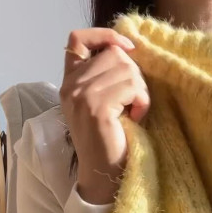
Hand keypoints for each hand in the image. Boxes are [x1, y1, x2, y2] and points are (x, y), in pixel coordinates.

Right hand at [60, 29, 150, 204]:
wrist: (104, 177)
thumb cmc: (111, 142)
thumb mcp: (103, 103)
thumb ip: (105, 77)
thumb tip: (127, 48)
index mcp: (69, 83)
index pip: (78, 39)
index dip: (105, 35)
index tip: (129, 48)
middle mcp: (71, 87)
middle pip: (113, 53)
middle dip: (133, 75)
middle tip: (134, 103)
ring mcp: (81, 96)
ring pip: (126, 68)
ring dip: (140, 91)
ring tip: (134, 113)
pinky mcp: (97, 109)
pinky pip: (132, 87)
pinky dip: (142, 102)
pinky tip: (137, 119)